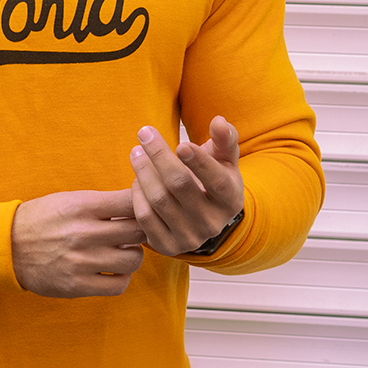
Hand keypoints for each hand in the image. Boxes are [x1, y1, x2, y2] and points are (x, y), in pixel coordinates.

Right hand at [11, 189, 144, 297]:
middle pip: (139, 231)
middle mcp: (83, 233)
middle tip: (132, 232)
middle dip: (140, 231)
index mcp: (82, 206)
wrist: (7, 246)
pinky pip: (119, 285)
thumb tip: (141, 203)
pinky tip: (111, 271)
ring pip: (133, 260)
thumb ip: (104, 203)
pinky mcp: (77, 285)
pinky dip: (121, 278)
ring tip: (120, 252)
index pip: (131, 202)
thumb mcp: (70, 200)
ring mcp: (81, 261)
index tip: (141, 208)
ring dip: (132, 256)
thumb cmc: (44, 219)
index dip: (143, 204)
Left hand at [129, 117, 244, 255]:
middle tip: (144, 133)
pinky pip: (144, 218)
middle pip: (180, 185)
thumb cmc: (213, 177)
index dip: (199, 163)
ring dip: (143, 171)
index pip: (217, 181)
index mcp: (231, 200)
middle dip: (159, 155)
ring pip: (159, 200)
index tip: (181, 144)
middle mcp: (212, 223)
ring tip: (136, 152)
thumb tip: (220, 121)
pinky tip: (137, 179)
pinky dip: (137, 195)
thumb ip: (225, 139)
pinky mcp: (167, 246)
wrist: (202, 215)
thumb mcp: (224, 159)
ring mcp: (189, 238)